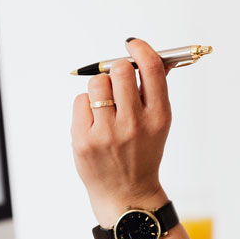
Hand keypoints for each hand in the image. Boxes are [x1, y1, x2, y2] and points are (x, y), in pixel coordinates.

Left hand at [71, 39, 172, 223]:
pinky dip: (86, 107)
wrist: (126, 194)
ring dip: (100, 88)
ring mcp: (108, 133)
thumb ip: (154, 90)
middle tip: (117, 80)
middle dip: (116, 69)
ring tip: (105, 107)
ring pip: (97, 83)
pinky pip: (81, 101)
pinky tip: (94, 123)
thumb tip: (149, 55)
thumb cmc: (142, 152)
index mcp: (159, 116)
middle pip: (120, 70)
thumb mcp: (158, 124)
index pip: (151, 68)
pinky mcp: (84, 140)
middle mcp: (135, 124)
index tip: (131, 44)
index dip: (140, 49)